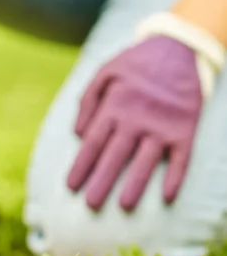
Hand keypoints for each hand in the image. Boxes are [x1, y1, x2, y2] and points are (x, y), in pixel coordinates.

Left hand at [67, 36, 202, 210]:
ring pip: (146, 160)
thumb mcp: (103, 73)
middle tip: (90, 205)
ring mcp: (162, 125)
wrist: (177, 48)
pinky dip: (175, 177)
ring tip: (124, 206)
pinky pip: (181, 157)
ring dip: (135, 184)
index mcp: (114, 106)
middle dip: (101, 181)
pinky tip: (166, 196)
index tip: (70, 186)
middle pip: (115, 155)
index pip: (92, 142)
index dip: (81, 165)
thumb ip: (87, 101)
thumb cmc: (134, 64)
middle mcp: (136, 118)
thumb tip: (76, 133)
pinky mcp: (185, 129)